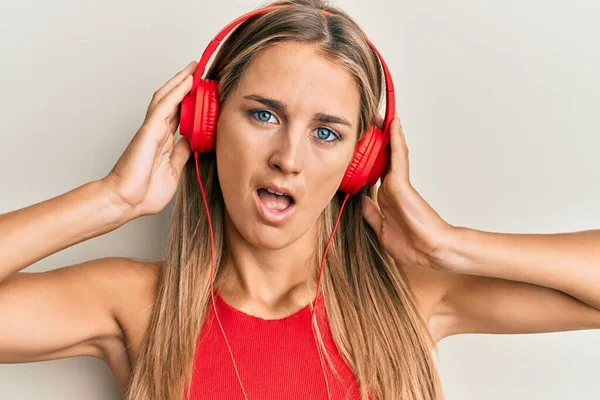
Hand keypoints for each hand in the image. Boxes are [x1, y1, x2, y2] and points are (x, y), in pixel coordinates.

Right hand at [101, 61, 196, 217]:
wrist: (126, 201)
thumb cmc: (144, 192)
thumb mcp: (173, 170)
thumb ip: (181, 154)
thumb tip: (191, 141)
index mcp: (163, 141)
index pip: (179, 115)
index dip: (191, 102)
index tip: (204, 93)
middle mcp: (157, 132)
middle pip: (173, 101)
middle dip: (185, 85)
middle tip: (199, 71)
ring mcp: (152, 129)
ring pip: (167, 97)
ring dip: (180, 81)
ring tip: (194, 69)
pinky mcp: (149, 131)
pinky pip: (164, 106)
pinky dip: (176, 92)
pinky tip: (187, 82)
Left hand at [361, 113, 455, 271]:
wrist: (429, 252)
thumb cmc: (411, 246)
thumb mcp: (381, 228)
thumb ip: (371, 213)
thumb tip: (362, 200)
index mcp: (386, 198)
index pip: (374, 171)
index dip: (367, 156)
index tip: (359, 143)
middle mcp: (391, 187)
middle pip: (381, 157)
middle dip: (374, 140)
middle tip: (367, 121)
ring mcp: (396, 184)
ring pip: (390, 152)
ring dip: (385, 134)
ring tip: (378, 114)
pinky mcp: (400, 183)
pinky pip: (397, 157)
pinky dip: (394, 140)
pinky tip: (392, 124)